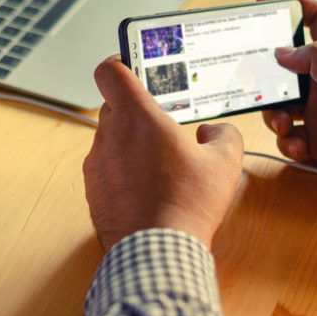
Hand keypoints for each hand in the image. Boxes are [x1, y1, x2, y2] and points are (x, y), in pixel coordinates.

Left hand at [83, 56, 243, 250]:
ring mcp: (95, 165)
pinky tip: (147, 189)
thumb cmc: (187, 205)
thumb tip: (213, 132)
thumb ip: (223, 135)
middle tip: (162, 125)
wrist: (157, 252)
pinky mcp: (92, 191)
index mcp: (136, 118)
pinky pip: (105, 169)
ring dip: (130, 145)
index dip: (119, 62)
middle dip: (136, 111)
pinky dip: (122, 172)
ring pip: (110, 140)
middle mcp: (108, 137)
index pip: (109, 70)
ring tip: (160, 165)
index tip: (132, 66)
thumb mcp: (224, 163)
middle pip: (114, 106)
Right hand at [258, 0, 316, 214]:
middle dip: (269, 78)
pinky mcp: (316, 139)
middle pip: (287, 68)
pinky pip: (289, 136)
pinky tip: (300, 148)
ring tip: (284, 127)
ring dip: (275, 117)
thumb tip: (283, 52)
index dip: (293, 5)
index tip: (264, 2)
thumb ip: (315, 58)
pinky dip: (289, 142)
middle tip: (255, 84)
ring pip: (281, 105)